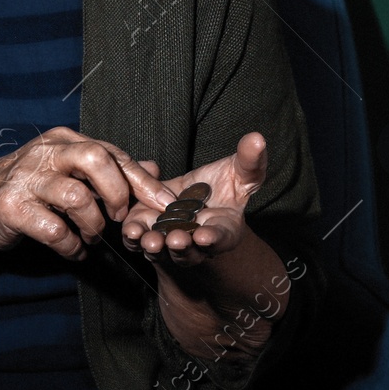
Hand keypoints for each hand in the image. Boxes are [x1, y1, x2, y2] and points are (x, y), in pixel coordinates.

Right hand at [0, 126, 170, 261]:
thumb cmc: (26, 191)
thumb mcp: (68, 174)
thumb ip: (110, 171)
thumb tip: (154, 169)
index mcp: (64, 140)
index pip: (113, 154)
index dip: (143, 182)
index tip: (168, 205)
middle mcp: (45, 152)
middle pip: (97, 159)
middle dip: (118, 192)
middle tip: (120, 218)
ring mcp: (25, 178)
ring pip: (77, 197)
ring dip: (92, 226)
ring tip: (91, 239)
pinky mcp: (10, 207)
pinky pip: (53, 230)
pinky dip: (70, 246)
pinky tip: (72, 251)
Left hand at [120, 131, 268, 270]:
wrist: (198, 195)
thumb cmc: (225, 186)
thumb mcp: (241, 173)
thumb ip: (250, 161)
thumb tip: (258, 138)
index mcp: (223, 231)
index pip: (220, 238)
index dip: (214, 238)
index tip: (206, 236)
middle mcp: (196, 243)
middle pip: (188, 251)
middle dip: (181, 246)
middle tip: (175, 239)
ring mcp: (169, 240)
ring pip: (161, 250)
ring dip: (154, 246)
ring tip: (150, 240)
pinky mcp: (147, 232)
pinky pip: (137, 241)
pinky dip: (133, 237)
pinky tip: (131, 228)